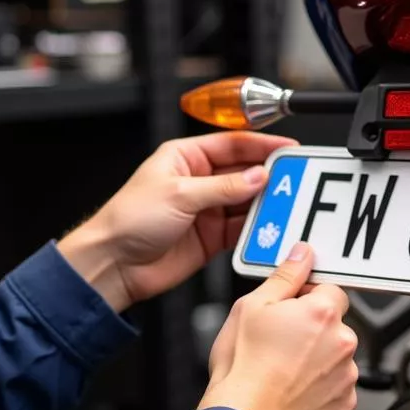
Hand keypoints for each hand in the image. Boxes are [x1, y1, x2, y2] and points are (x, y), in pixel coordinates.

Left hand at [57, 132, 295, 311]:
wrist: (113, 265)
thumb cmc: (128, 220)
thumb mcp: (179, 194)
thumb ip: (223, 187)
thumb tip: (257, 176)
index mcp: (185, 157)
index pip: (232, 144)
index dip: (262, 145)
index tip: (288, 148)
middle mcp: (199, 180)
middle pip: (244, 172)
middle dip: (270, 175)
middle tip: (296, 178)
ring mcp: (206, 209)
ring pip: (247, 201)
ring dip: (267, 204)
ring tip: (288, 205)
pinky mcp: (211, 237)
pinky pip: (242, 229)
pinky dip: (258, 229)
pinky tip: (271, 227)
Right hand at [201, 243, 358, 409]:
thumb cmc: (243, 367)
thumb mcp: (252, 307)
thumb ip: (285, 276)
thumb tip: (302, 254)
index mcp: (323, 311)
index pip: (331, 289)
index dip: (308, 297)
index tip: (289, 309)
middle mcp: (343, 341)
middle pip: (334, 324)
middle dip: (312, 329)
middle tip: (280, 341)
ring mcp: (347, 374)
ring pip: (336, 355)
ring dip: (318, 358)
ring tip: (283, 369)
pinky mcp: (345, 403)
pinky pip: (336, 386)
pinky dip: (320, 387)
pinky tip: (293, 389)